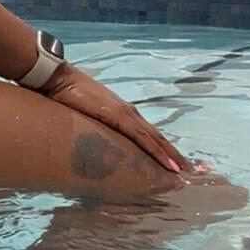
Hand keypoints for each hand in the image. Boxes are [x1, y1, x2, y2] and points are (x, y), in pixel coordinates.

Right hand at [41, 63, 188, 173]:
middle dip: (174, 154)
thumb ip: (93, 126)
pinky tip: (168, 164)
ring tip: (185, 172)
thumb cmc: (67, 94)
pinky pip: (143, 139)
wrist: (57, 77)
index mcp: (121, 112)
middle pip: (157, 137)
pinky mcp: (118, 117)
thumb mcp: (84, 114)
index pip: (147, 133)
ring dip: (171, 156)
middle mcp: (128, 112)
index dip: (163, 148)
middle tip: (191, 171)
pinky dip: (158, 152)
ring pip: (155, 139)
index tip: (176, 163)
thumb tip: (93, 141)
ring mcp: (125, 114)